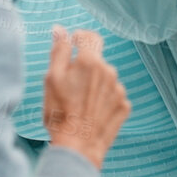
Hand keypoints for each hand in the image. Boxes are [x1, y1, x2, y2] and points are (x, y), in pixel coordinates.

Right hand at [41, 26, 129, 168]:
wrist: (78, 147)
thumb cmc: (60, 113)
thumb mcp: (52, 78)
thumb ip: (58, 50)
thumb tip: (60, 30)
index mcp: (89, 61)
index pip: (90, 36)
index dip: (79, 39)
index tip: (71, 47)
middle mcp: (109, 72)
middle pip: (96, 60)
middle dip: (84, 68)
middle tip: (69, 87)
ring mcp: (119, 90)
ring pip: (105, 79)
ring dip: (94, 85)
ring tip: (80, 104)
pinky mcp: (124, 106)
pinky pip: (113, 97)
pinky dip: (103, 101)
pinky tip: (91, 113)